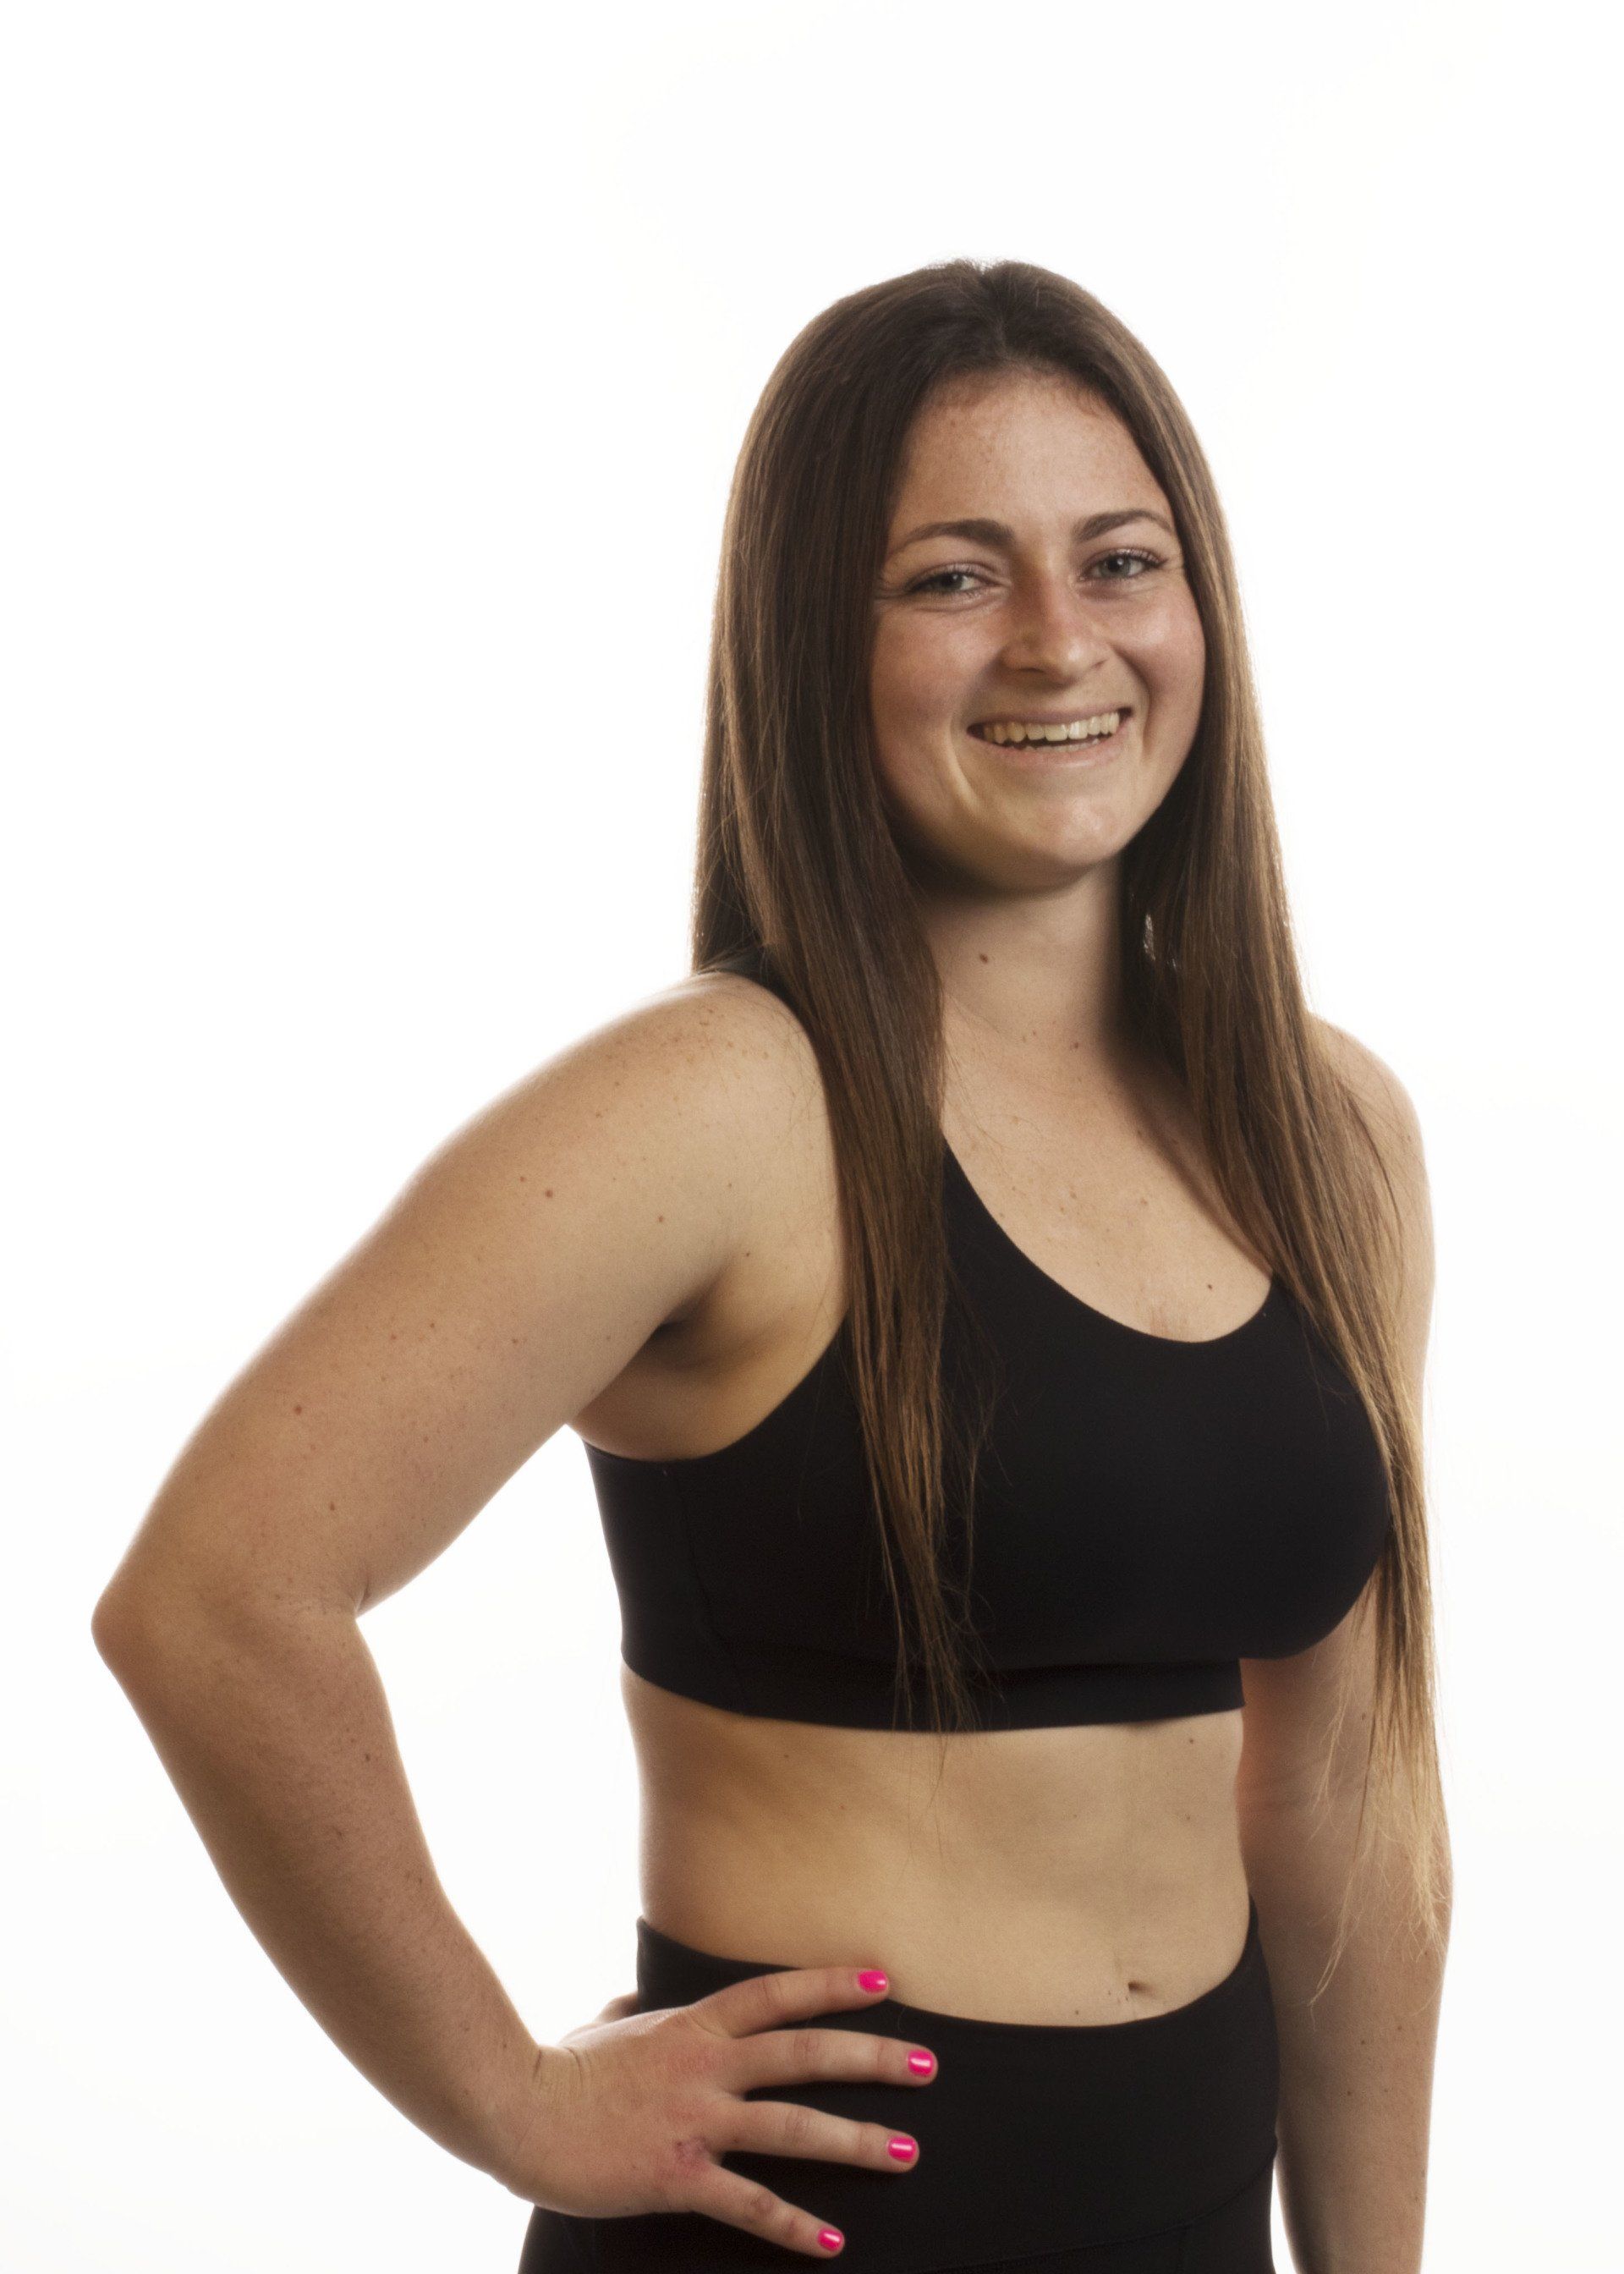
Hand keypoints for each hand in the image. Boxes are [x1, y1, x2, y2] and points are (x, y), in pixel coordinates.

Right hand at [507, 1961, 936, 2256]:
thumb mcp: (600, 2028)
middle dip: (873, 2058)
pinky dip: (794, 2224)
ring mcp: (695, 2118)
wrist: (515, 2108)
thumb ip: (628, 2013)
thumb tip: (631, 2001)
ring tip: (907, 2152)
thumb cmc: (556, 2069)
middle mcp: (705, 2065)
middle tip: (928, 2065)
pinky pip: (748, 2202)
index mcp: (692, 2025)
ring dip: (856, 2140)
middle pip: (806, 2052)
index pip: (777, 1994)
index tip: (884, 1981)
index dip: (833, 1985)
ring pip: (793, 2125)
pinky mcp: (678, 2174)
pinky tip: (832, 2241)